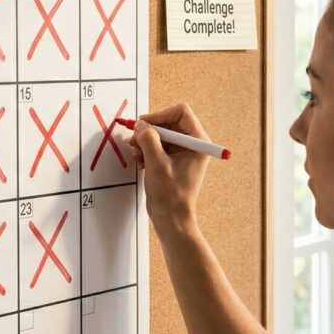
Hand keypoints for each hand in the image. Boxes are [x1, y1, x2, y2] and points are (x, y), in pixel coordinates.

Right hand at [128, 104, 211, 236]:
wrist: (171, 219)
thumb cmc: (171, 196)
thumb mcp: (157, 164)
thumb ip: (149, 140)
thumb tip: (141, 124)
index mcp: (198, 142)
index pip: (181, 113)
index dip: (160, 115)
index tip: (144, 124)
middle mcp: (193, 144)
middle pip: (169, 122)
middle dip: (150, 130)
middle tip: (134, 139)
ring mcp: (182, 152)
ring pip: (161, 134)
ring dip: (145, 141)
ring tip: (135, 153)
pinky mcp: (172, 160)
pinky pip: (157, 145)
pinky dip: (146, 150)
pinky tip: (139, 161)